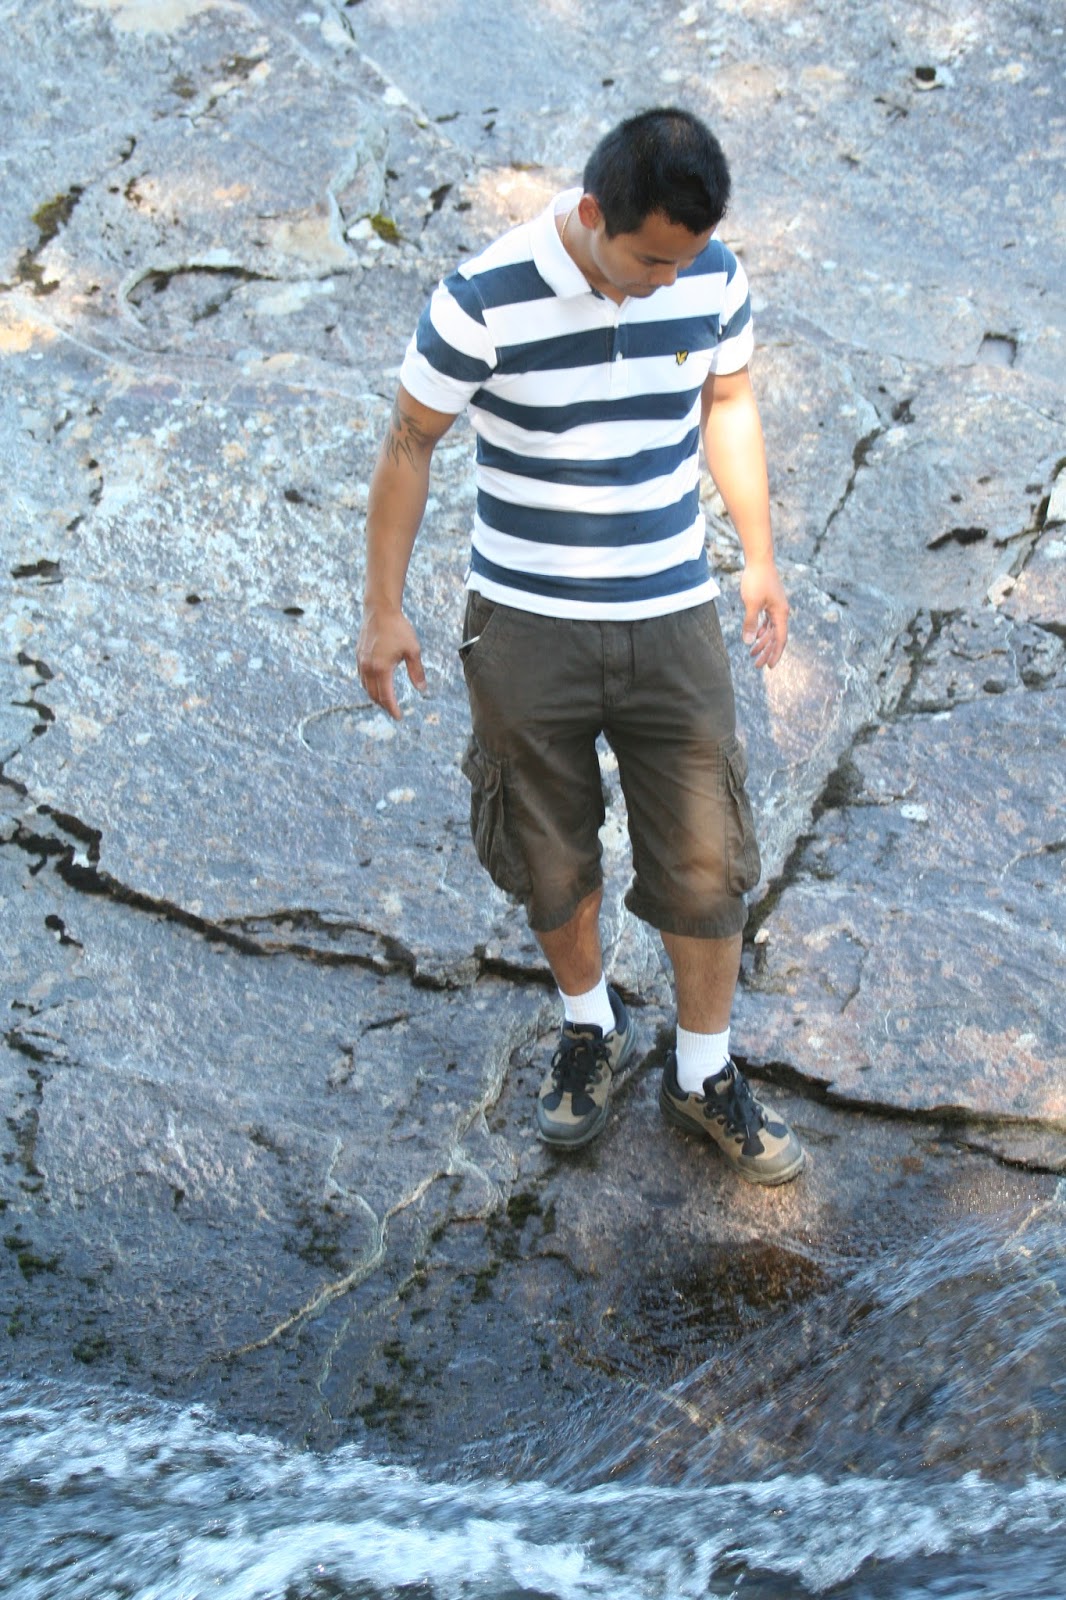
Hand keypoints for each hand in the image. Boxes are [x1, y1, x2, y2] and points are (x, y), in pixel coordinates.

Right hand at [356, 605, 425, 719]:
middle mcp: (368, 668)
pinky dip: (369, 686)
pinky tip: (377, 685)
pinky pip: (362, 677)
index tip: (399, 717)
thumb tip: (422, 690)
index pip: (386, 697)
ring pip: (366, 687)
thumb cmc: (398, 628)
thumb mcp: (413, 650)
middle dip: (384, 706)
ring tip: (386, 701)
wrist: (379, 610)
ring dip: (376, 697)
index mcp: (382, 669)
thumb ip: (417, 672)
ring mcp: (361, 662)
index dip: (393, 709)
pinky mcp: (359, 656)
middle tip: (394, 711)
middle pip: (374, 695)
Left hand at [740, 561, 788, 669]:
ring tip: (752, 654)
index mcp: (781, 613)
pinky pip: (767, 621)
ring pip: (770, 629)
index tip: (769, 666)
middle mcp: (781, 611)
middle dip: (766, 651)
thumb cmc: (756, 580)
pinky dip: (761, 630)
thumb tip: (749, 642)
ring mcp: (775, 606)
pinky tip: (755, 636)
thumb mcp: (751, 604)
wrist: (759, 560)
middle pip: (775, 637)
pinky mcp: (769, 601)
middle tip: (756, 665)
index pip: (780, 639)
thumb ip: (750, 623)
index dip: (775, 654)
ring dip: (762, 642)